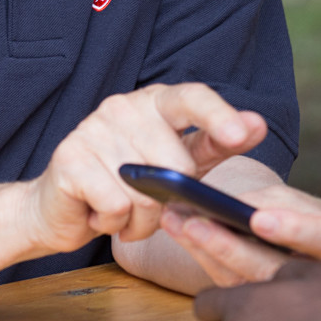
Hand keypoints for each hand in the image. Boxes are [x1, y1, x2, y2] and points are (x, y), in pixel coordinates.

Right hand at [23, 83, 266, 254]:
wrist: (63, 207)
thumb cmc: (130, 182)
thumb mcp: (181, 161)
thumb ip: (218, 143)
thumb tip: (257, 125)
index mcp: (156, 101)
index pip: (192, 98)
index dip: (219, 115)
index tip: (242, 133)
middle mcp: (124, 106)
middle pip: (175, 164)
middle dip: (170, 200)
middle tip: (149, 205)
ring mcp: (93, 128)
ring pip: (145, 193)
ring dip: (140, 219)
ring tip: (123, 211)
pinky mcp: (69, 157)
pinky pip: (115, 205)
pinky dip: (114, 223)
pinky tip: (100, 213)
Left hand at [160, 181, 320, 286]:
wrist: (303, 247)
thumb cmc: (306, 219)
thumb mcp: (302, 203)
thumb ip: (276, 201)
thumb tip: (235, 205)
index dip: (293, 228)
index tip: (257, 219)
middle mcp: (313, 276)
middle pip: (270, 267)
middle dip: (228, 245)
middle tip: (195, 222)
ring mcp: (283, 297)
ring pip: (240, 280)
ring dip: (203, 249)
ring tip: (176, 220)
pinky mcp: (256, 308)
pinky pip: (225, 285)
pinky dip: (201, 257)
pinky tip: (181, 233)